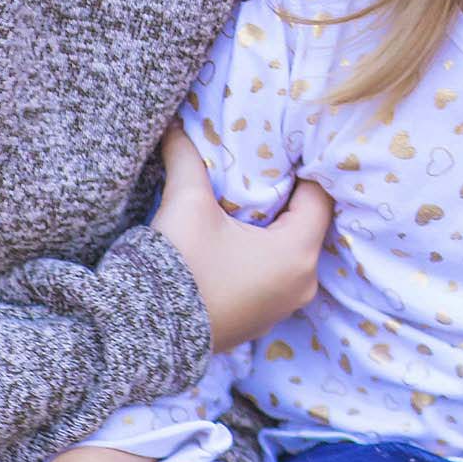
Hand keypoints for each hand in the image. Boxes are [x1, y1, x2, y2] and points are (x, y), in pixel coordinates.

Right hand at [149, 126, 333, 350]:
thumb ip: (188, 158)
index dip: (303, 169)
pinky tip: (239, 237)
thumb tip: (175, 124)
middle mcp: (303, 283)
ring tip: (249, 201)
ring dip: (275, 227)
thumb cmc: (176, 266)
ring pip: (292, 249)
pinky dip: (265, 253)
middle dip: (288, 197)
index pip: (319, 197)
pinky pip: (276, 274)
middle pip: (308, 223)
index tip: (282, 150)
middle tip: (265, 169)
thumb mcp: (186, 204)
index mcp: (298, 253)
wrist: (142, 336)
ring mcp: (284, 306)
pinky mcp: (262, 319)